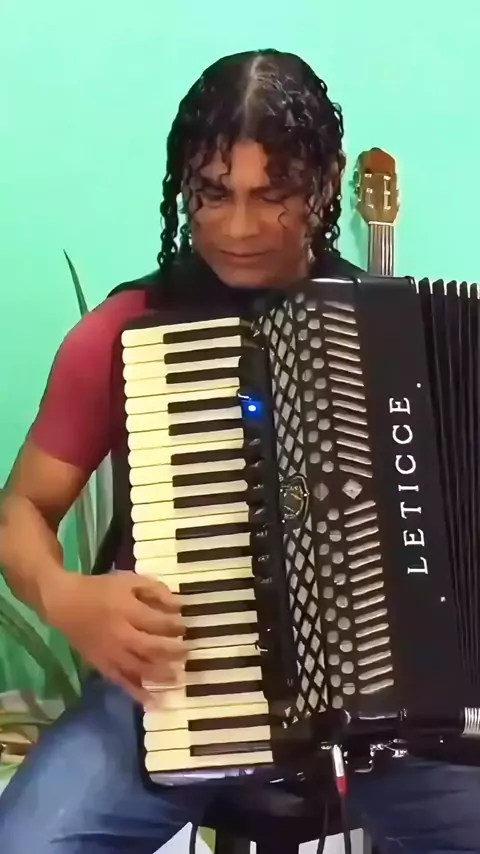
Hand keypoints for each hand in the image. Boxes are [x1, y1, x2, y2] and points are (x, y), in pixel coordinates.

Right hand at [47, 572, 184, 702]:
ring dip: (162, 674)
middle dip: (174, 651)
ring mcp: (112, 654)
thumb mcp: (129, 580)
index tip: (185, 626)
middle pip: (153, 648)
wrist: (65, 605)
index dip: (176, 626)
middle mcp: (121, 635)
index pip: (159, 623)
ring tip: (179, 676)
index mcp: (127, 610)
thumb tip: (178, 606)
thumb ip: (155, 590)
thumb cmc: (101, 590)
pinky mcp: (103, 667)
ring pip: (141, 669)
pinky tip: (154, 702)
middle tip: (187, 652)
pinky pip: (123, 683)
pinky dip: (138, 694)